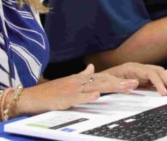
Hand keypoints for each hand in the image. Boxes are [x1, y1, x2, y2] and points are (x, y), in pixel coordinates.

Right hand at [17, 64, 138, 115]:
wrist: (30, 97)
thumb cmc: (49, 91)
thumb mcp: (68, 81)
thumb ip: (81, 75)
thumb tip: (91, 67)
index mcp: (80, 79)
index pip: (103, 78)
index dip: (118, 79)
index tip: (133, 81)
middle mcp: (78, 83)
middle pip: (103, 81)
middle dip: (120, 83)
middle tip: (136, 83)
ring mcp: (71, 90)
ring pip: (94, 87)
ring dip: (110, 87)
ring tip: (125, 88)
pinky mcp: (63, 99)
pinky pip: (77, 98)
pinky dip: (87, 97)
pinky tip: (97, 96)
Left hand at [103, 62, 166, 95]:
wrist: (97, 79)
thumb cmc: (103, 80)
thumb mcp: (109, 82)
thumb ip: (122, 83)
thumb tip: (136, 83)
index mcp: (131, 67)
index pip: (150, 73)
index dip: (158, 82)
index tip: (164, 92)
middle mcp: (138, 68)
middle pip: (158, 71)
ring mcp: (141, 72)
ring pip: (159, 75)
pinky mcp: (142, 78)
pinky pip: (156, 80)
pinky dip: (164, 84)